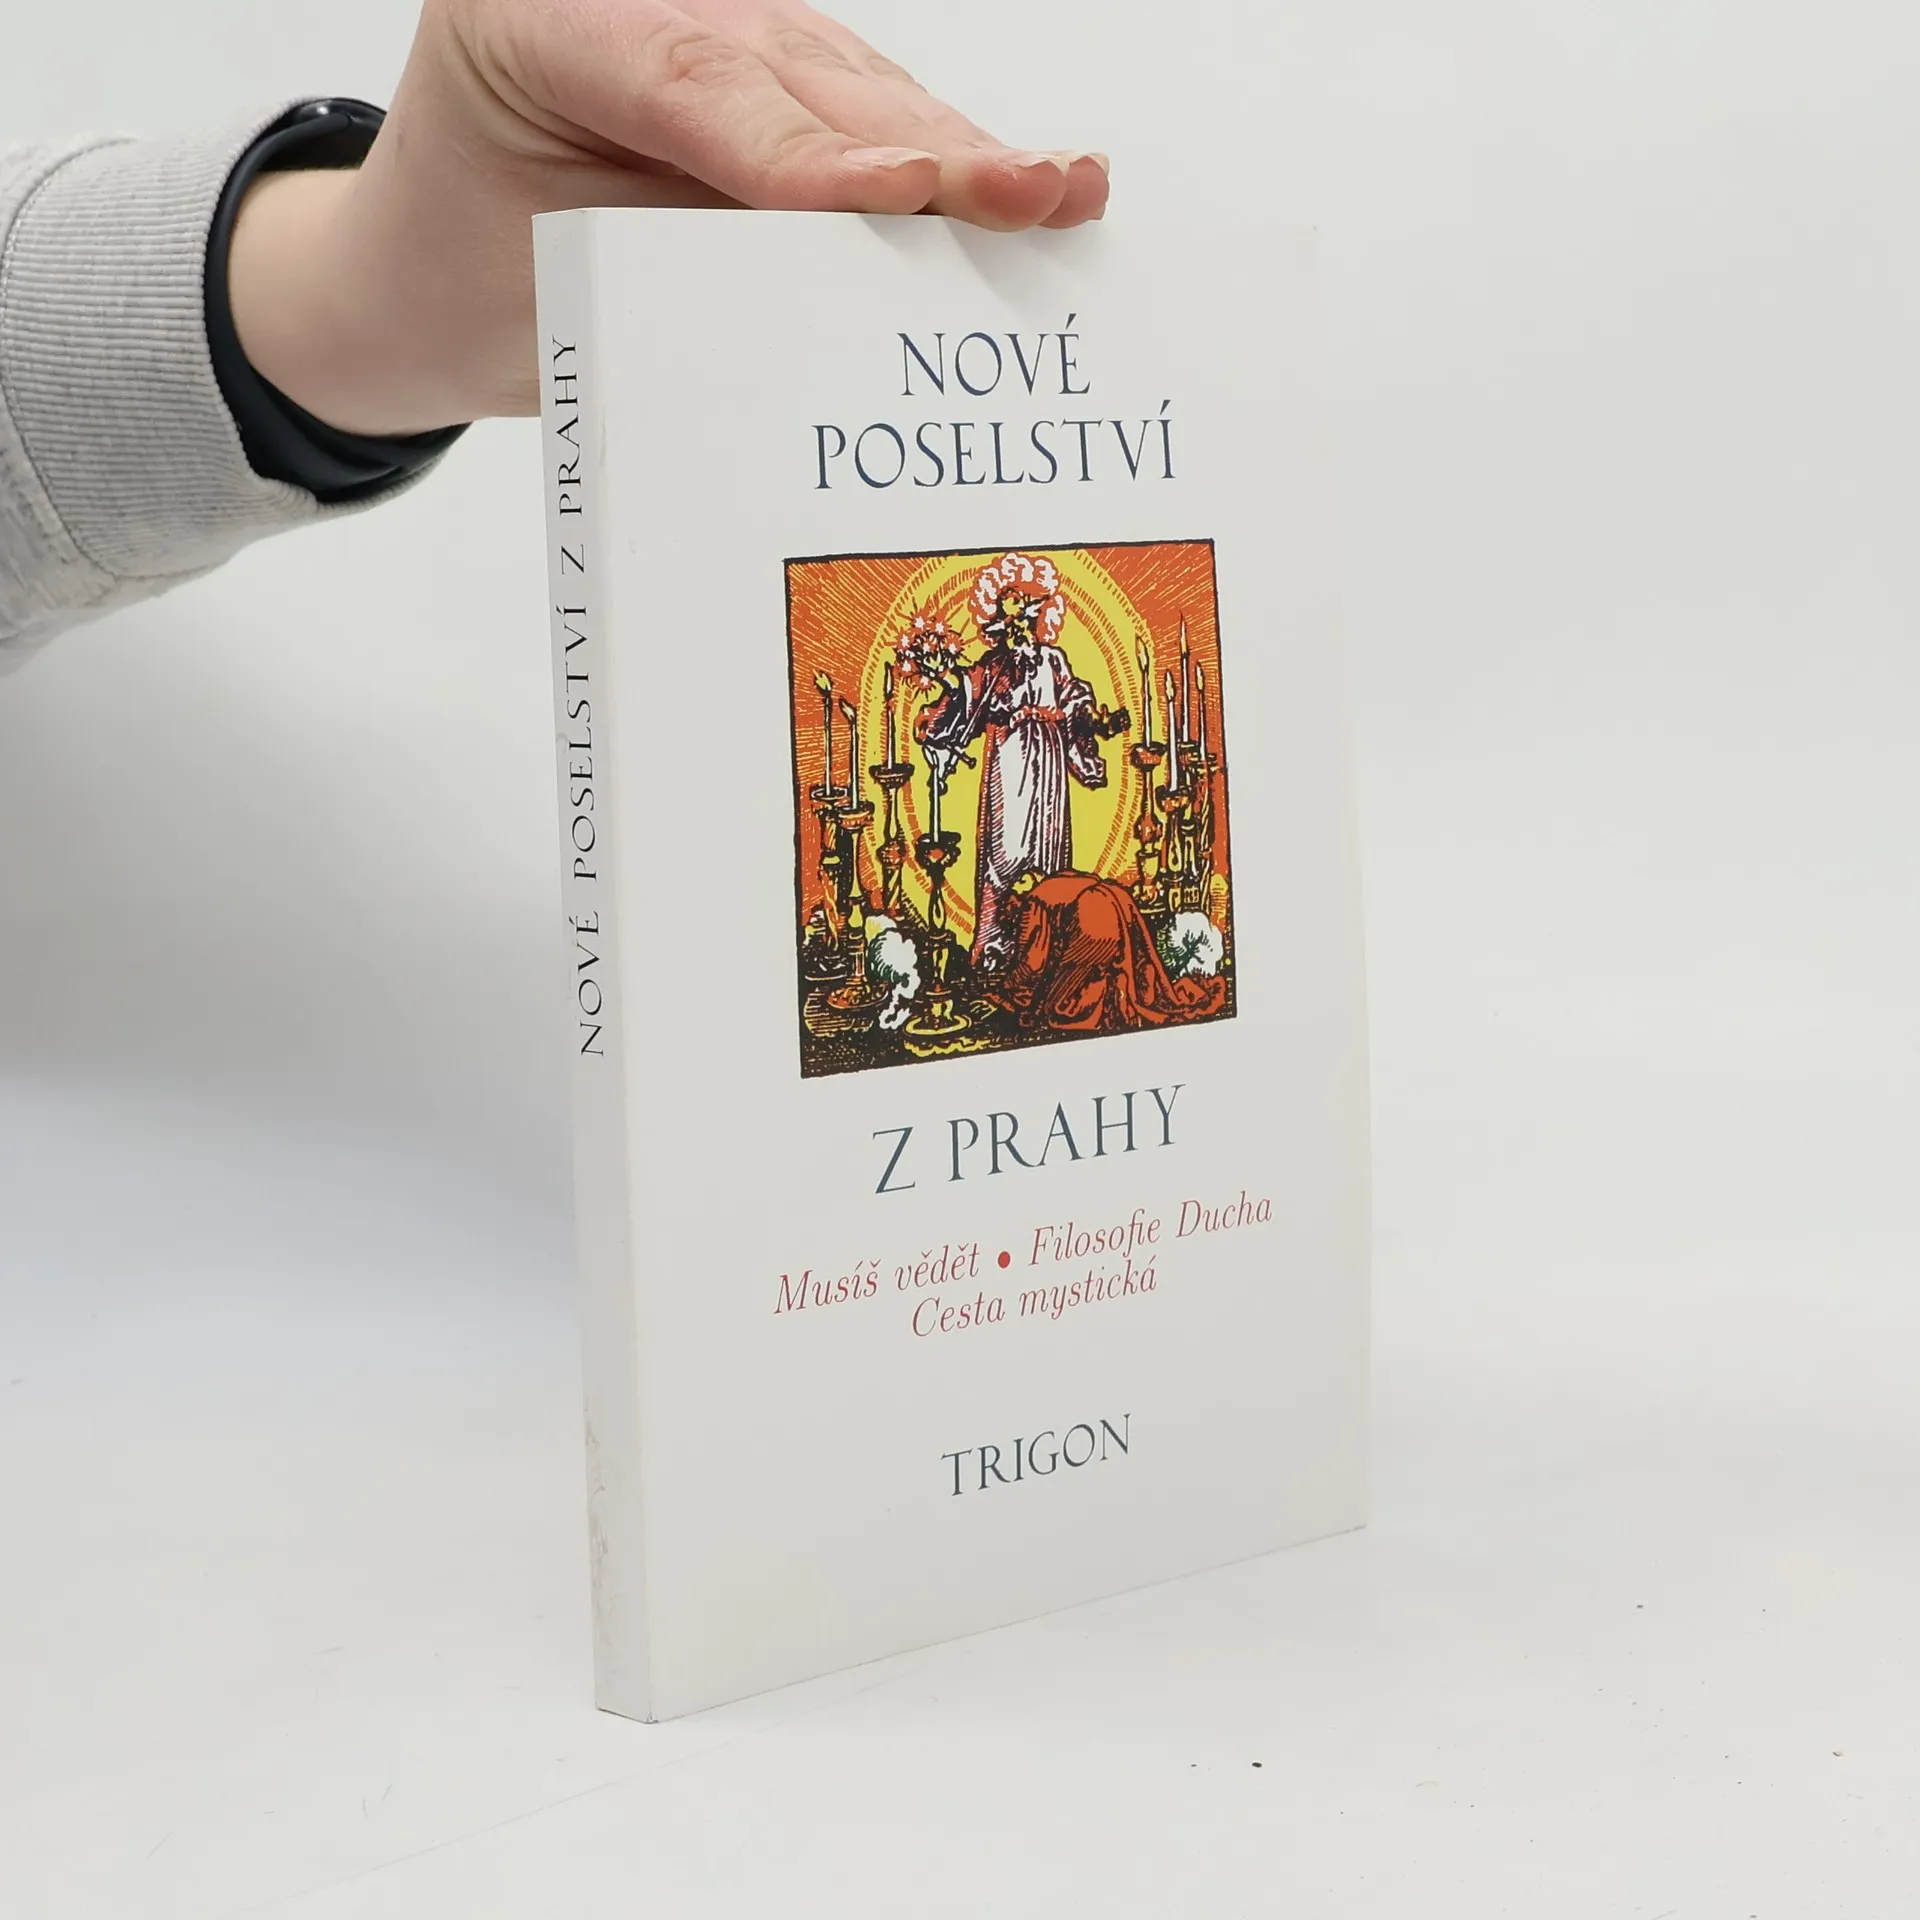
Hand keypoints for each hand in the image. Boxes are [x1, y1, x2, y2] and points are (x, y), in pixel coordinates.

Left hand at [228, 0, 1109, 437]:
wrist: (433, 271)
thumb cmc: (474, 274)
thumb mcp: (549, 283)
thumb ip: (682, 266)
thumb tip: (844, 303)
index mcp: (541, 20)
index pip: (700, 86)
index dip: (817, 153)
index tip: (909, 194)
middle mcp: (639, 1)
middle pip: (804, 77)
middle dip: (932, 147)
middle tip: (1037, 191)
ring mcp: (714, 27)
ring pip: (856, 89)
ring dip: (964, 155)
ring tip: (1062, 194)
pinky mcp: (767, 76)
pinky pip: (862, 114)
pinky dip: (942, 164)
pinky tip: (1024, 194)